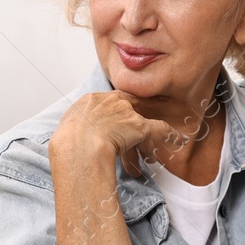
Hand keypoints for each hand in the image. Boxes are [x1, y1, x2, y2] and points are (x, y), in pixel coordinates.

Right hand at [51, 91, 184, 177]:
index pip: (109, 100)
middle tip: (139, 119)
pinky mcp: (139, 126)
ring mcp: (126, 113)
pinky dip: (170, 134)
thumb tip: (70, 137)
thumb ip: (73, 128)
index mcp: (91, 101)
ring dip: (149, 132)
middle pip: (128, 105)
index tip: (120, 110)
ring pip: (141, 120)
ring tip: (158, 136)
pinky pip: (159, 129)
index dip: (116, 106)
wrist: (78, 145)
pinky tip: (179, 138)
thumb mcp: (66, 130)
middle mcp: (110, 102)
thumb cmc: (67, 142)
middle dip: (134, 113)